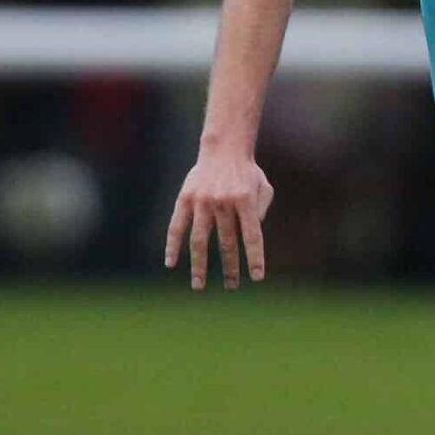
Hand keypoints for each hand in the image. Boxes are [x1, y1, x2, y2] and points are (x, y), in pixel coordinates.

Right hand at [165, 151, 274, 289]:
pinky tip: (170, 263)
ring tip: (199, 286)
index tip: (256, 278)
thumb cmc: (247, 172)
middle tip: (232, 286)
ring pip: (199, 241)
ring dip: (199, 266)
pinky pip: (176, 226)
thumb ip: (261, 212)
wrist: (224, 147)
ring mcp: (202, 201)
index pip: (251, 236)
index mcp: (245, 200)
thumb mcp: (263, 188)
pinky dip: (172, 246)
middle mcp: (223, 202)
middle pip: (226, 243)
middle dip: (230, 267)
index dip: (254, 258)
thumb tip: (248, 239)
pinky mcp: (185, 199)